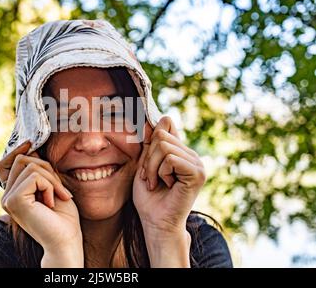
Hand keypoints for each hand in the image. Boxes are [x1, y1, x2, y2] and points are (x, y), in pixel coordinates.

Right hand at [0, 141, 83, 266]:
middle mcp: (7, 196)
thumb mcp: (51, 186)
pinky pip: (34, 177)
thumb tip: (32, 147)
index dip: (18, 150)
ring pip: (30, 166)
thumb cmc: (63, 216)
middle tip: (59, 189)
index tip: (32, 143)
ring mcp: (8, 199)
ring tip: (57, 197)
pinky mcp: (14, 201)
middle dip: (47, 168)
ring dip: (51, 179)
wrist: (66, 240)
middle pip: (22, 159)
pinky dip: (49, 186)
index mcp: (14, 192)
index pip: (6, 163)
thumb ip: (40, 170)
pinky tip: (51, 202)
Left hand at [133, 117, 204, 265]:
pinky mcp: (197, 173)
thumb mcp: (145, 164)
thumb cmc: (149, 197)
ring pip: (164, 146)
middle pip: (161, 135)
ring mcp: (197, 164)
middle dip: (148, 157)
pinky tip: (166, 185)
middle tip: (149, 177)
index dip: (151, 137)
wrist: (155, 221)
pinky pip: (170, 159)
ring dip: (152, 167)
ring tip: (156, 182)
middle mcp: (191, 155)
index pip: (166, 124)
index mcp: (180, 151)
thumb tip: (155, 120)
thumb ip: (150, 143)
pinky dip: (161, 172)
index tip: (145, 157)